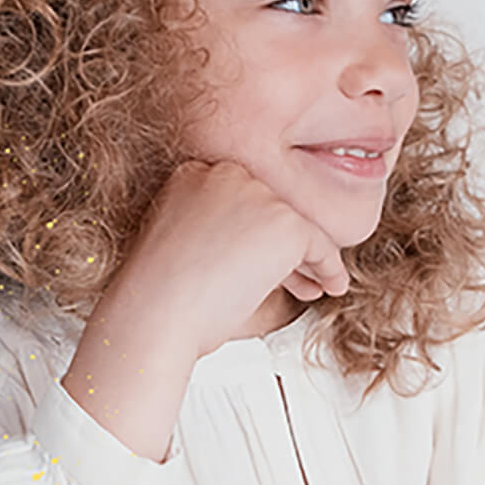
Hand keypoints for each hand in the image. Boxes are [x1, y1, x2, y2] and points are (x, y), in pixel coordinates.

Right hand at [107, 159, 350, 360]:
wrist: (154, 313)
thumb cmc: (159, 297)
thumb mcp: (181, 248)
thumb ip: (215, 230)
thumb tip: (259, 246)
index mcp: (191, 174)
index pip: (240, 199)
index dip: (255, 235)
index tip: (259, 265)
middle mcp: (224, 172)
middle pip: (270, 207)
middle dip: (282, 247)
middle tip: (294, 281)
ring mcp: (256, 193)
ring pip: (295, 225)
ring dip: (305, 259)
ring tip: (310, 287)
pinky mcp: (284, 219)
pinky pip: (320, 244)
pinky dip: (329, 268)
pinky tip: (331, 286)